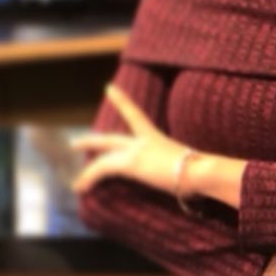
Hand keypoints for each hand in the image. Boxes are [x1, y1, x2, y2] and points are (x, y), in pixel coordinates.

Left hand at [69, 83, 193, 196]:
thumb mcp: (187, 164)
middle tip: (75, 143)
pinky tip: (81, 187)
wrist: (199, 170)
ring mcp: (135, 151)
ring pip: (103, 160)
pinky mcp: (130, 164)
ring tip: (77, 184)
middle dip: (91, 142)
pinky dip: (89, 178)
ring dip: (88, 173)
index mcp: (155, 138)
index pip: (135, 115)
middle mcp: (142, 141)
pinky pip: (102, 169)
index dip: (121, 101)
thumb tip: (185, 183)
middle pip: (110, 140)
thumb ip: (179, 169)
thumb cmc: (200, 170)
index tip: (108, 87)